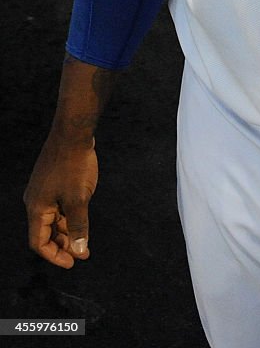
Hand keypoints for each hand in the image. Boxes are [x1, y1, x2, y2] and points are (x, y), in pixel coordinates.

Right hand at [24, 133, 97, 268]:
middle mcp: (36, 202)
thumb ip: (79, 227)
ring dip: (68, 232)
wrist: (73, 133)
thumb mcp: (79, 200)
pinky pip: (58, 206)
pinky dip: (69, 217)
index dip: (54, 256)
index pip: (38, 242)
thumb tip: (80, 252)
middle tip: (83, 253)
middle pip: (45, 232)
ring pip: (53, 220)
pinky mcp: (53, 182)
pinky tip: (82, 221)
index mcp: (36, 208)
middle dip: (63, 245)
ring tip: (85, 242)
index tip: (72, 263)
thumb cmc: (74, 166)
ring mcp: (44, 191)